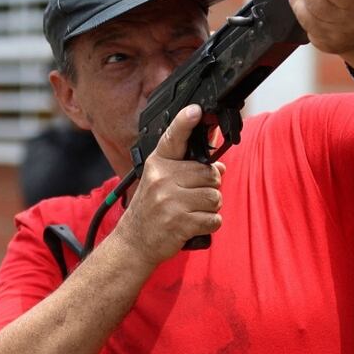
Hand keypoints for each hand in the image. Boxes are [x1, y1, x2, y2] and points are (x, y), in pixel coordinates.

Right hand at [113, 104, 225, 266]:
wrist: (133, 243)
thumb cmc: (151, 210)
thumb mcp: (161, 182)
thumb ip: (188, 170)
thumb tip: (220, 167)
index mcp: (158, 163)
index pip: (174, 138)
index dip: (185, 122)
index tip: (195, 110)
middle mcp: (163, 178)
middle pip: (210, 173)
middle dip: (209, 186)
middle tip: (191, 197)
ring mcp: (170, 200)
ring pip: (215, 197)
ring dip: (210, 207)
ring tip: (192, 211)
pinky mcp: (180, 222)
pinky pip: (214, 218)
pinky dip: (209, 224)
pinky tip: (193, 225)